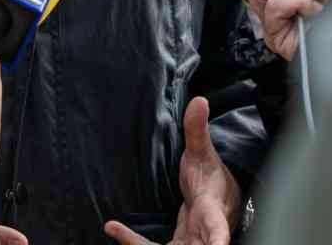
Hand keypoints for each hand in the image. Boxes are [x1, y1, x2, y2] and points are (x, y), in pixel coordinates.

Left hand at [104, 97, 240, 244]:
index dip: (218, 239)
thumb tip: (200, 100)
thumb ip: (198, 130)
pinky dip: (133, 241)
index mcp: (213, 212)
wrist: (219, 199)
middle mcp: (205, 235)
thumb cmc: (211, 177)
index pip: (217, 229)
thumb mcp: (203, 154)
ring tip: (113, 228)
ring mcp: (192, 243)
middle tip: (139, 241)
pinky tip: (113, 228)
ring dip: (140, 244)